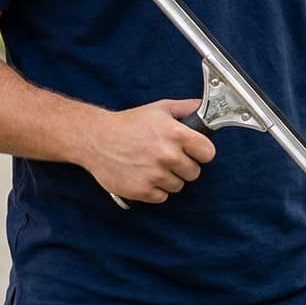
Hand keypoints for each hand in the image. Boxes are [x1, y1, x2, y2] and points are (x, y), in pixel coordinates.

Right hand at [83, 99, 215, 203]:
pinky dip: (155, 189)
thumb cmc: (128, 123)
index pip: (208, 153)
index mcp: (175, 134)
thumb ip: (185, 108)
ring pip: (178, 186)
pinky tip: (144, 175)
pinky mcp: (143, 191)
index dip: (201, 152)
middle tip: (169, 157)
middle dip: (184, 166)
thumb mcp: (159, 108)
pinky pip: (162, 197)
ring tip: (153, 165)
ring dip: (169, 178)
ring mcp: (155, 175)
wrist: (97, 139)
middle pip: (194, 172)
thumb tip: (203, 107)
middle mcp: (168, 155)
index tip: (194, 151)